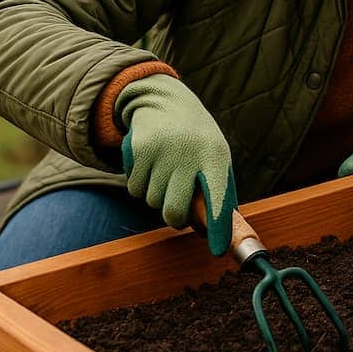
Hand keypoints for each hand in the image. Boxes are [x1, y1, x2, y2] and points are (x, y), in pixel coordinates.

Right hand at [117, 74, 237, 255]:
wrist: (165, 101)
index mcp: (215, 155)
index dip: (218, 228)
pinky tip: (150, 167)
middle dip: (175, 219)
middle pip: (175, 210)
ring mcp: (162, 150)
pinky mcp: (138, 149)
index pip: (218, 199)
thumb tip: (217, 233)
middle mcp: (189, 152)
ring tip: (165, 175)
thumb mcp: (215, 155)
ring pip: (151, 201)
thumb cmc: (197, 139)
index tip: (218, 250)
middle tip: (178, 214)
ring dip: (156, 197)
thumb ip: (217, 191)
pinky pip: (134, 188)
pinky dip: (140, 185)